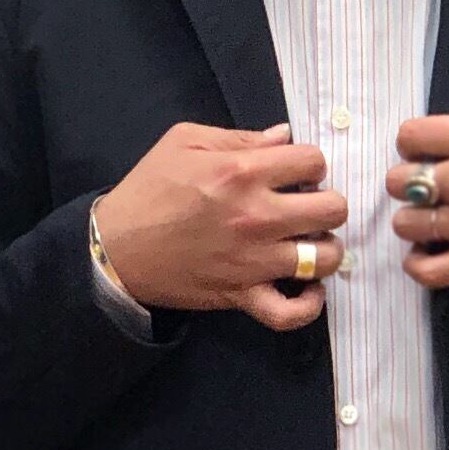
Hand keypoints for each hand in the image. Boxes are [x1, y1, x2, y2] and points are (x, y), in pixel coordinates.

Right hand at [93, 122, 352, 331]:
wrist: (115, 249)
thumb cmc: (148, 190)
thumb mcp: (183, 142)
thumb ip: (238, 137)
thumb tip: (283, 137)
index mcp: (241, 172)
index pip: (313, 161)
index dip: (309, 164)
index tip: (294, 172)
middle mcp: (255, 217)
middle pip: (333, 209)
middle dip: (325, 202)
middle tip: (304, 205)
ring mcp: (252, 261)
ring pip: (326, 258)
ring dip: (325, 248)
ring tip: (308, 242)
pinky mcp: (242, 295)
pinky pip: (291, 312)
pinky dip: (308, 304)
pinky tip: (308, 287)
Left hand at [385, 106, 448, 289]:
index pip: (412, 135)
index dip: (411, 144)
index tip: (422, 153)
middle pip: (399, 181)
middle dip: (406, 183)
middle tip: (426, 189)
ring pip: (406, 224)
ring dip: (412, 222)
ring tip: (430, 221)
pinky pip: (426, 271)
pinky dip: (418, 264)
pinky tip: (429, 253)